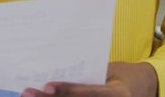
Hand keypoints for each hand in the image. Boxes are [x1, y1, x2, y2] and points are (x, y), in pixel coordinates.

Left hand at [21, 62, 157, 96]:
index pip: (89, 92)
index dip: (67, 90)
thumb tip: (55, 70)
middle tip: (28, 92)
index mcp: (117, 95)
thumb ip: (86, 75)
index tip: (46, 86)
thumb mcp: (106, 72)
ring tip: (29, 96)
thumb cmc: (117, 77)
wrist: (136, 91)